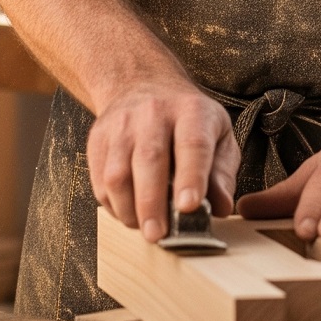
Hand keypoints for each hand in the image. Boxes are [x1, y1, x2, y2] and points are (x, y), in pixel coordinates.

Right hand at [87, 80, 239, 242]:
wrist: (143, 85)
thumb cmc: (188, 121)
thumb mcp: (218, 136)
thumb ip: (222, 173)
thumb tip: (221, 207)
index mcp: (192, 111)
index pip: (192, 144)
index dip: (191, 177)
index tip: (189, 207)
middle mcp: (153, 112)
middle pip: (149, 160)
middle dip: (152, 203)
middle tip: (159, 234)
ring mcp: (122, 124)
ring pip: (118, 173)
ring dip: (130, 210)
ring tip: (146, 227)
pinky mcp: (98, 138)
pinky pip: (100, 181)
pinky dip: (113, 206)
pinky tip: (130, 211)